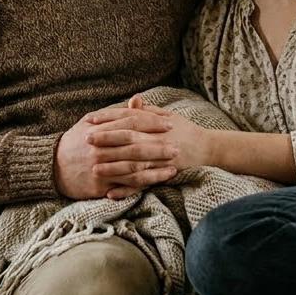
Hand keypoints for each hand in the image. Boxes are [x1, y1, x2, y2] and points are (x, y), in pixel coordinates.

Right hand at [54, 101, 175, 199]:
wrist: (53, 167)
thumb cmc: (75, 142)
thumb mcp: (90, 123)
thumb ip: (115, 113)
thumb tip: (137, 100)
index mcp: (100, 129)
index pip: (131, 123)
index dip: (152, 123)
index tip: (169, 124)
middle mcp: (101, 147)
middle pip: (136, 145)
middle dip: (158, 146)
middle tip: (177, 146)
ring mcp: (101, 167)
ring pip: (134, 167)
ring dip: (156, 167)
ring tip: (174, 166)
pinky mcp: (101, 184)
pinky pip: (127, 185)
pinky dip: (144, 183)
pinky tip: (158, 181)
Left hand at [87, 96, 211, 199]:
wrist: (209, 150)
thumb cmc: (185, 130)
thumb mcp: (168, 117)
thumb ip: (148, 111)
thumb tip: (133, 101)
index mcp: (156, 125)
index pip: (129, 119)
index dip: (109, 119)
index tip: (90, 120)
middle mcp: (158, 141)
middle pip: (129, 140)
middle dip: (107, 140)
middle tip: (86, 140)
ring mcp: (161, 160)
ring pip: (134, 164)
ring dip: (113, 167)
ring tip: (94, 169)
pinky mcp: (163, 176)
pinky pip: (143, 184)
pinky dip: (127, 190)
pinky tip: (111, 193)